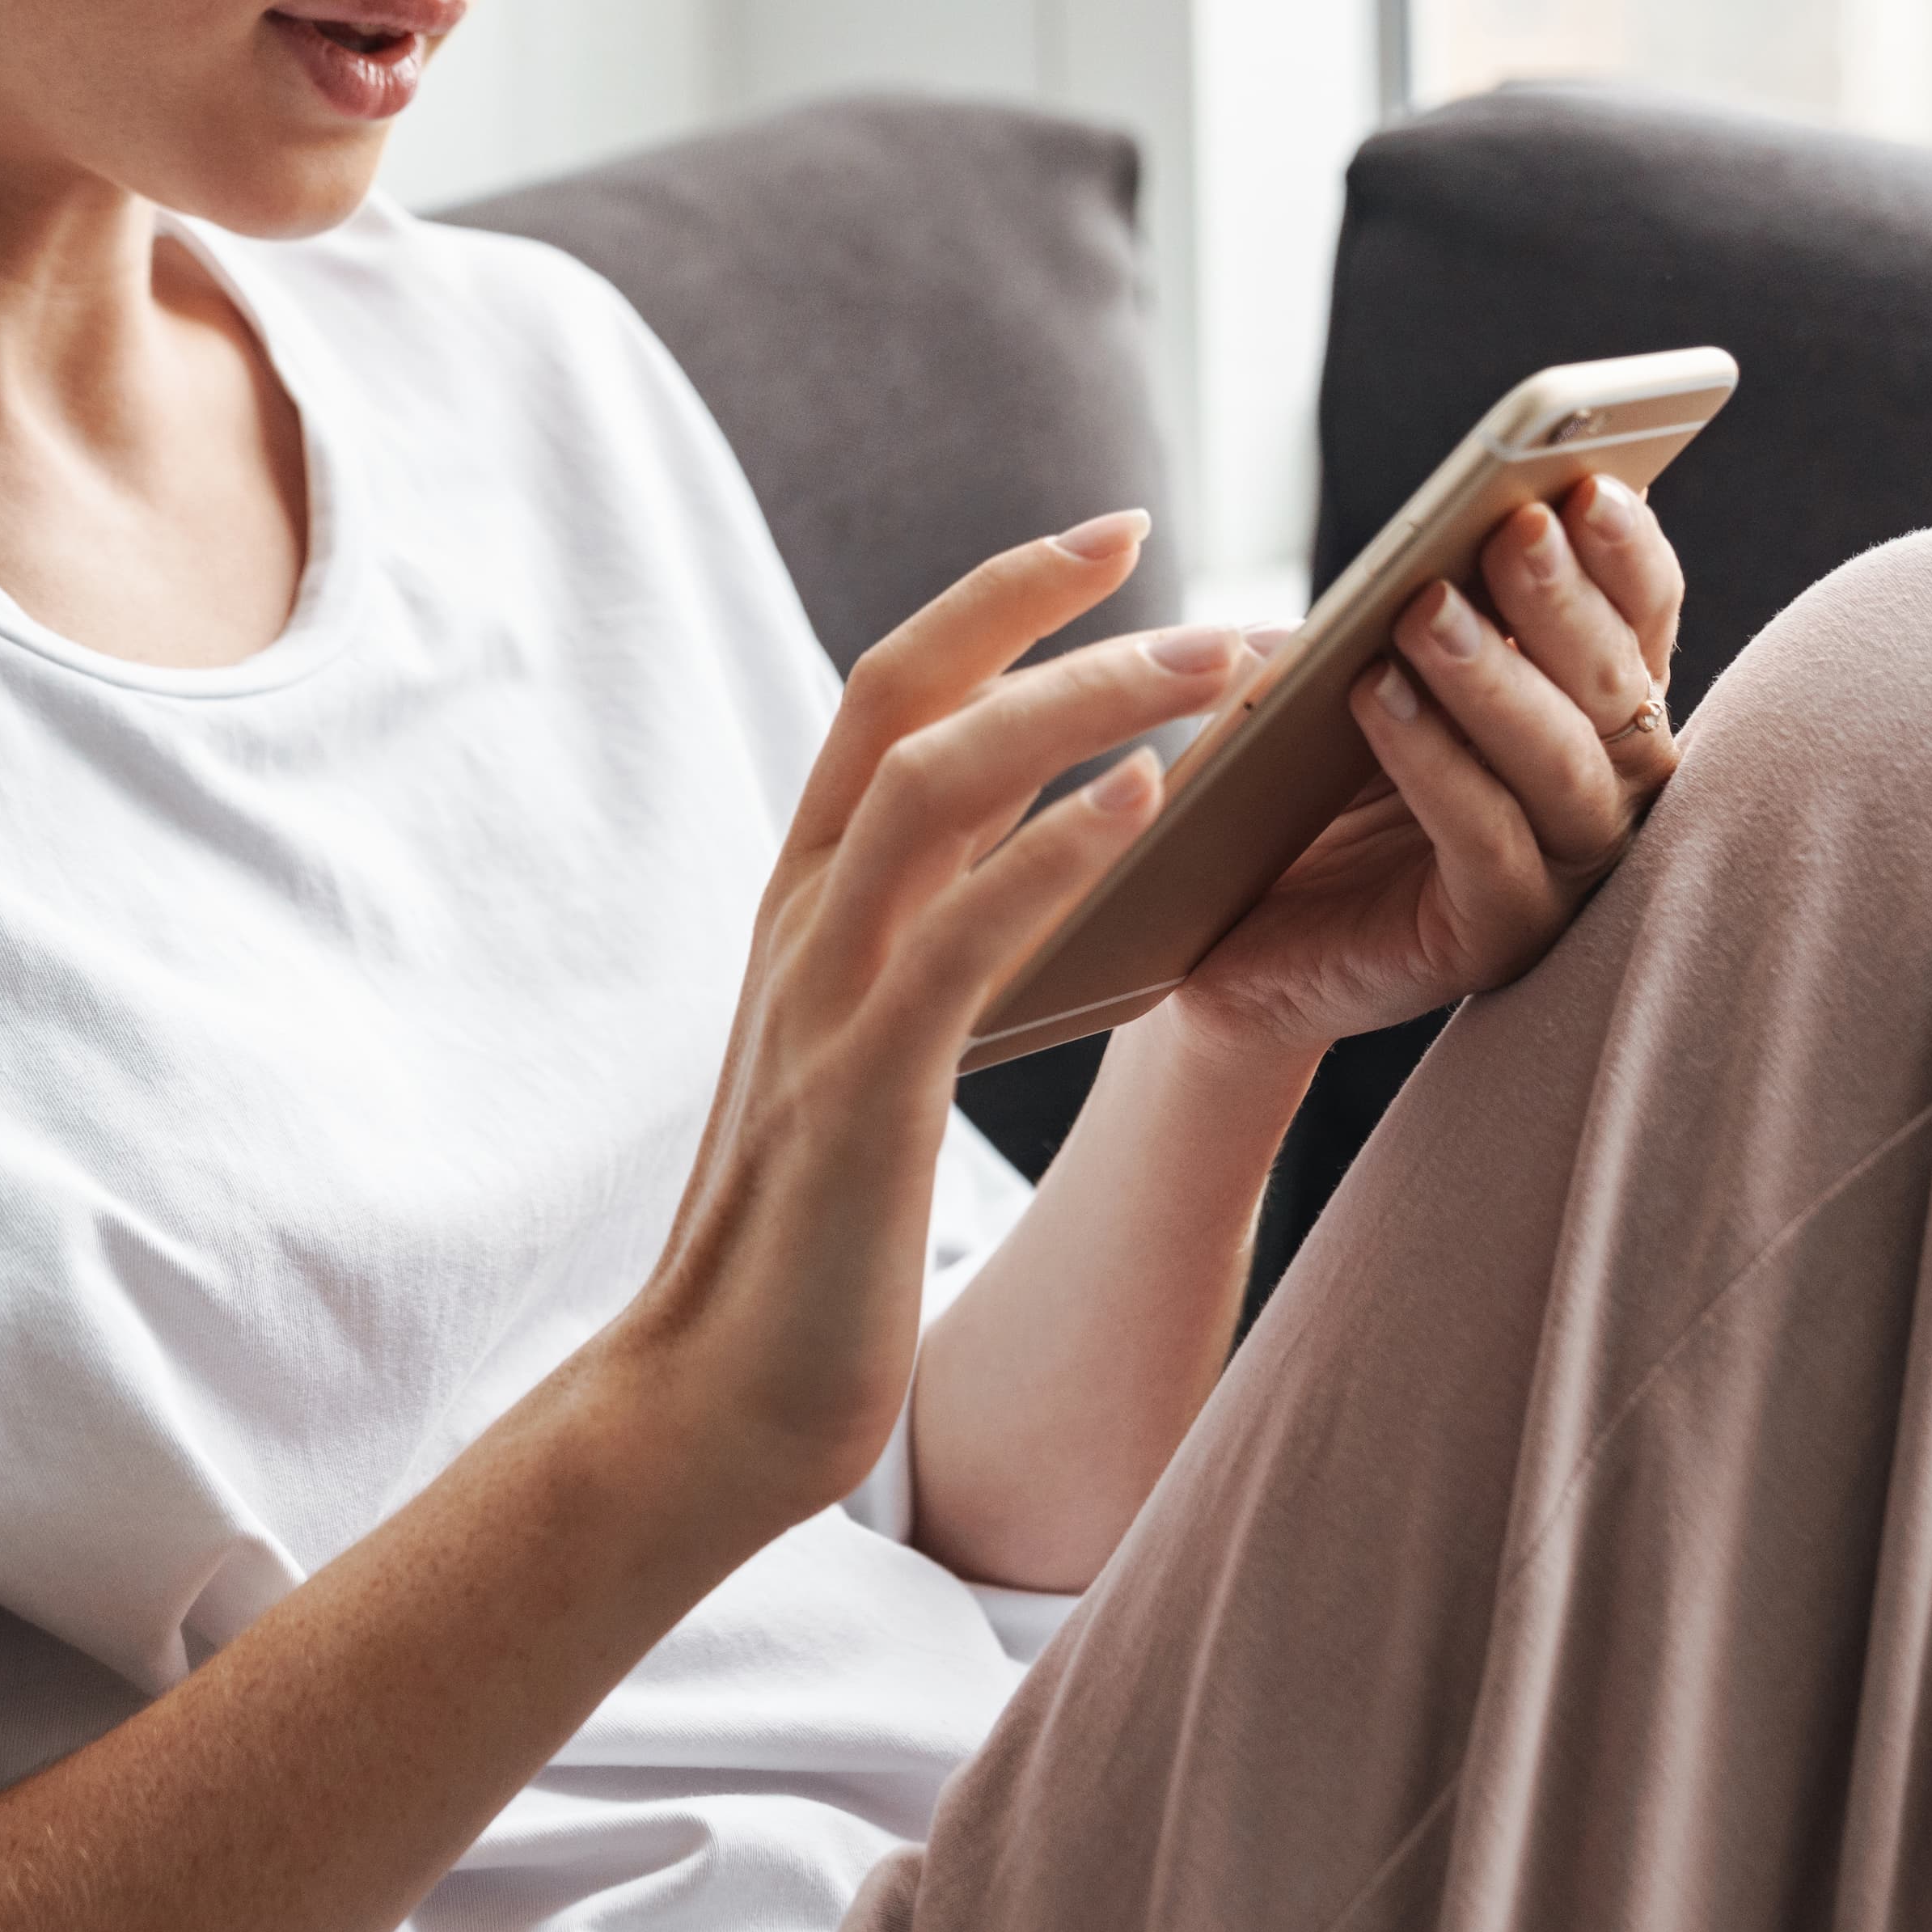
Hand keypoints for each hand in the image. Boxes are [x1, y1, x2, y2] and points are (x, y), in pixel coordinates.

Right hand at [610, 514, 1244, 1533]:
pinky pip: (956, 942)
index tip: (1115, 535)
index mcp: (806, 897)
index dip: (998, 597)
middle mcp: (803, 918)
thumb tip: (1058, 810)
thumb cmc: (818, 1227)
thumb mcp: (872, 1034)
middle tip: (1175, 551)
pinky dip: (1049, 856)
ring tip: (1214, 667)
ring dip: (1080, 705)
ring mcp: (822, 999)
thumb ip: (936, 921)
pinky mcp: (860, 1097)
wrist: (717, 1396)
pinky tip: (1145, 805)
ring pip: (932, 788)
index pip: (889, 689)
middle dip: (1038, 608)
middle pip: (904, 698)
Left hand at [1171, 472, 1684, 1062]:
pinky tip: (1380, 697)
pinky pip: (1487, 842)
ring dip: (1499, 678)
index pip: (1637, 619)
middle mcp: (1596, 788)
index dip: (1628, 552)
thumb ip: (1394, 614)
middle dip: (1566, 601)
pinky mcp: (1497, 937)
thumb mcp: (1341, 673)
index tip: (1591, 481)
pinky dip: (1439, 765)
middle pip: (1617, 687)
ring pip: (1564, 765)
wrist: (1217, 927)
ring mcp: (1559, 872)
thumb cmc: (1293, 784)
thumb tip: (1410, 557)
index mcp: (1580, 707)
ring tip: (1426, 610)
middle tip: (1513, 526)